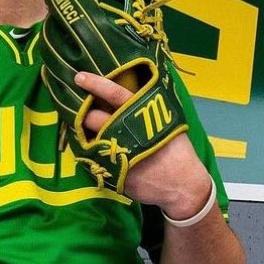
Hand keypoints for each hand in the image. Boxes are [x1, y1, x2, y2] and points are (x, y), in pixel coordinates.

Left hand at [73, 71, 212, 214]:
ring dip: (84, 134)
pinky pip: (93, 159)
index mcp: (143, 116)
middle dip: (84, 114)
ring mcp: (119, 153)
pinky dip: (91, 154)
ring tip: (85, 132)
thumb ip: (150, 108)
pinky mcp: (113, 173)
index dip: (97, 84)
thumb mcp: (168, 123)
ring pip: (90, 138)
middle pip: (95, 118)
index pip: (116, 94)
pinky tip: (94, 151)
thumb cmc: (176, 151)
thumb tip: (135, 90)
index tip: (80, 77)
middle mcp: (128, 133)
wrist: (182, 186)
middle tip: (82, 113)